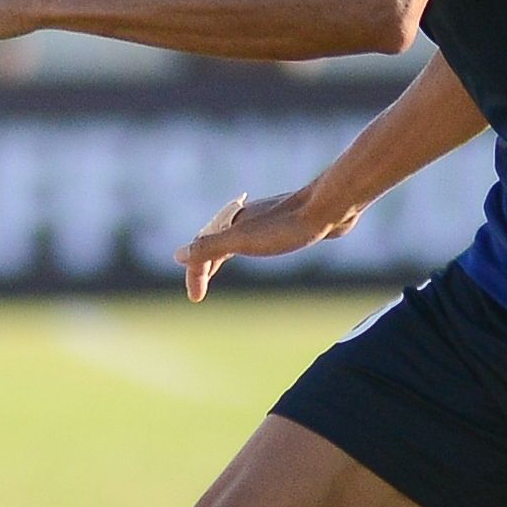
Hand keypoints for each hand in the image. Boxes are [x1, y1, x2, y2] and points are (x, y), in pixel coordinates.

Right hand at [178, 185, 352, 300]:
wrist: (329, 209)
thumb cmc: (287, 226)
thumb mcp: (243, 240)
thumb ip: (210, 247)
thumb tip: (177, 255)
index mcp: (230, 221)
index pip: (201, 249)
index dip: (194, 273)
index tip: (195, 298)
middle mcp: (243, 217)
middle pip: (213, 242)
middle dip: (202, 265)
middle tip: (198, 290)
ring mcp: (263, 220)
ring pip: (233, 240)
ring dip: (220, 256)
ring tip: (214, 270)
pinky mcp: (284, 224)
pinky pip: (254, 238)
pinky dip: (244, 250)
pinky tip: (257, 250)